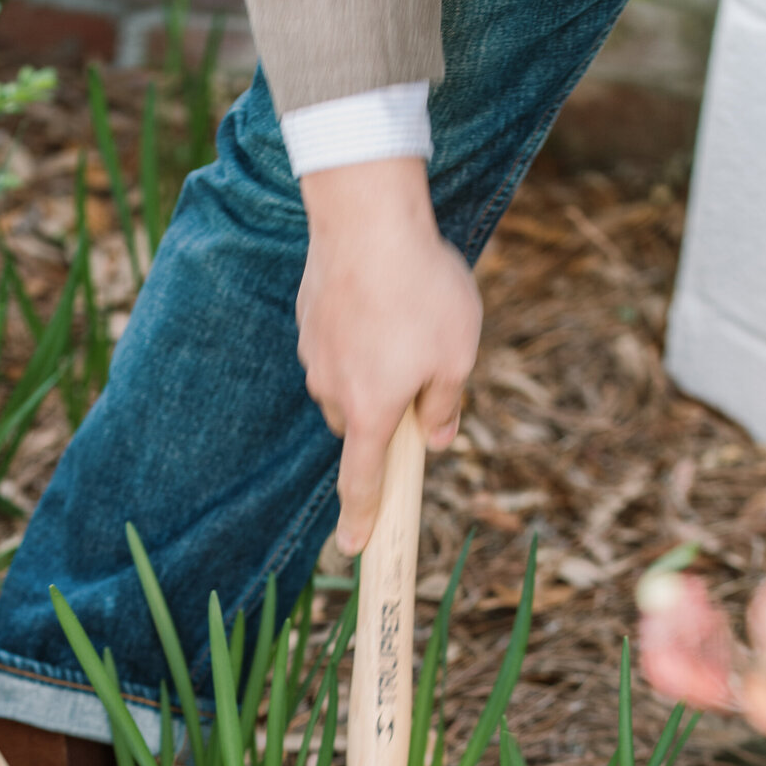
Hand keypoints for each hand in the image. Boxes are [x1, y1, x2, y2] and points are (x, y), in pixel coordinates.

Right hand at [297, 157, 481, 555]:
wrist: (367, 217)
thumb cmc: (421, 289)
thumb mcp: (458, 353)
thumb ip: (447, 404)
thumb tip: (440, 437)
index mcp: (371, 412)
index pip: (362, 481)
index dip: (361, 518)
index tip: (353, 549)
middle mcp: (333, 391)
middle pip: (359, 427)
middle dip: (387, 414)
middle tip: (426, 371)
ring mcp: (314, 355)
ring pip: (347, 383)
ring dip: (374, 368)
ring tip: (408, 316)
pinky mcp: (307, 321)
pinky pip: (336, 345)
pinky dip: (358, 334)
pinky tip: (382, 295)